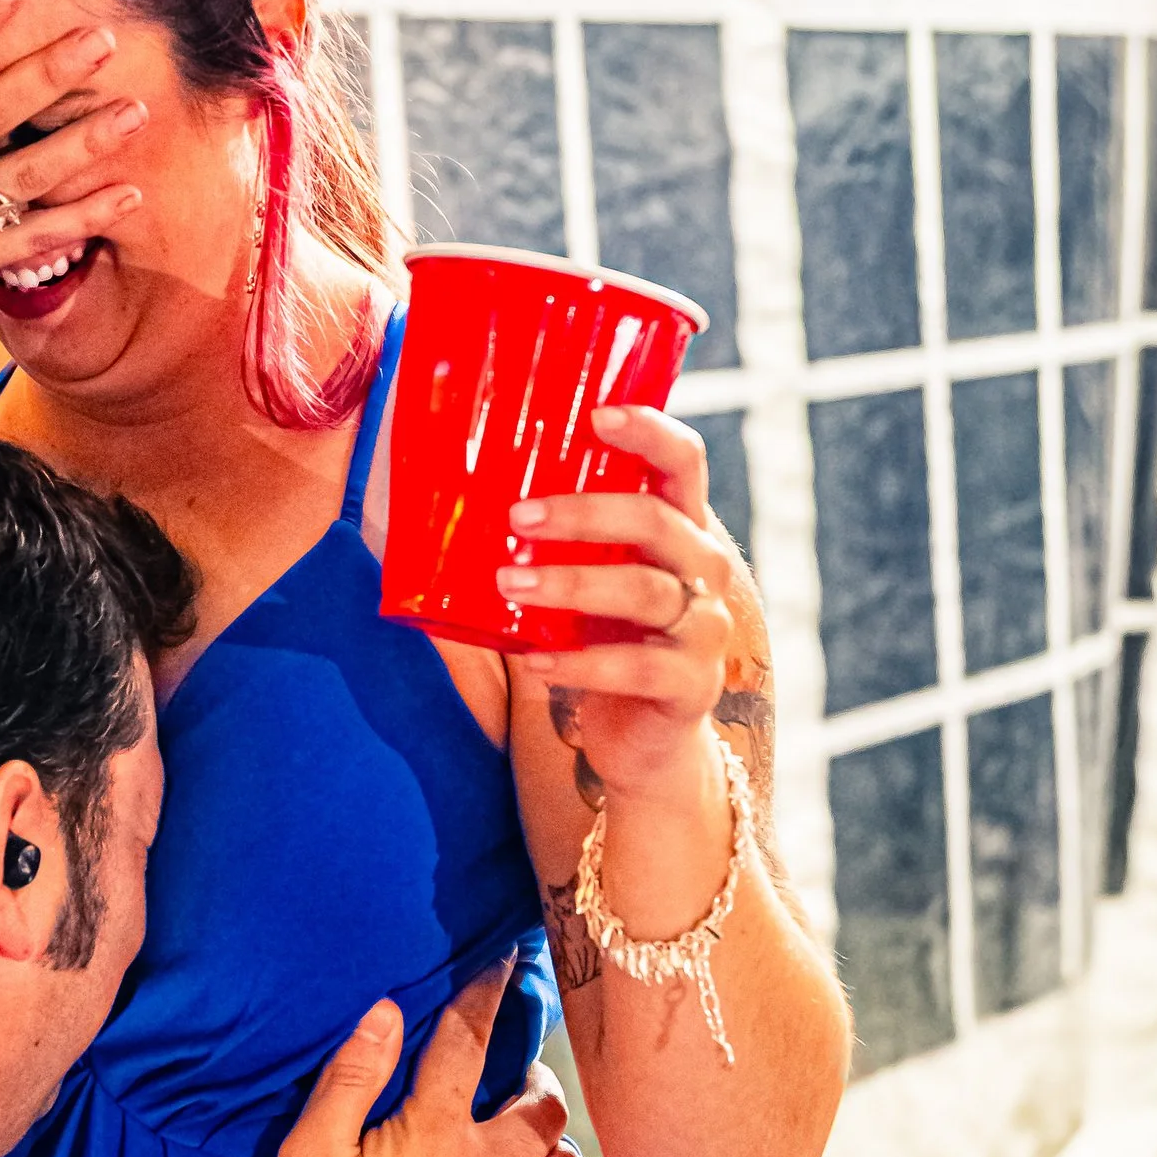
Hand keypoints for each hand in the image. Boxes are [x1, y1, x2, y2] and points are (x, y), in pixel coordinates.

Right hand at [263, 965, 601, 1156]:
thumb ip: (349, 1082)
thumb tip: (385, 1012)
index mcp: (435, 1137)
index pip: (469, 1043)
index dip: (488, 995)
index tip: (507, 964)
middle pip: (539, 1105)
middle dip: (532, 1080)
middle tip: (514, 1080)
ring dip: (552, 1145)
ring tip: (531, 1142)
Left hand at [496, 405, 734, 803]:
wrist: (643, 739)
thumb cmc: (603, 642)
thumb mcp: (586, 582)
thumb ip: (554, 545)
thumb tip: (451, 503)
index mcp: (681, 529)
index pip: (683, 462)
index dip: (648, 431)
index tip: (595, 417)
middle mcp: (704, 570)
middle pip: (655, 520)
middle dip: (583, 513)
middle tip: (516, 518)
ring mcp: (705, 629)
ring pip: (642, 591)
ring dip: (570, 583)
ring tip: (509, 584)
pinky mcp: (692, 686)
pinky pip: (636, 668)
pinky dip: (580, 664)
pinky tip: (535, 660)